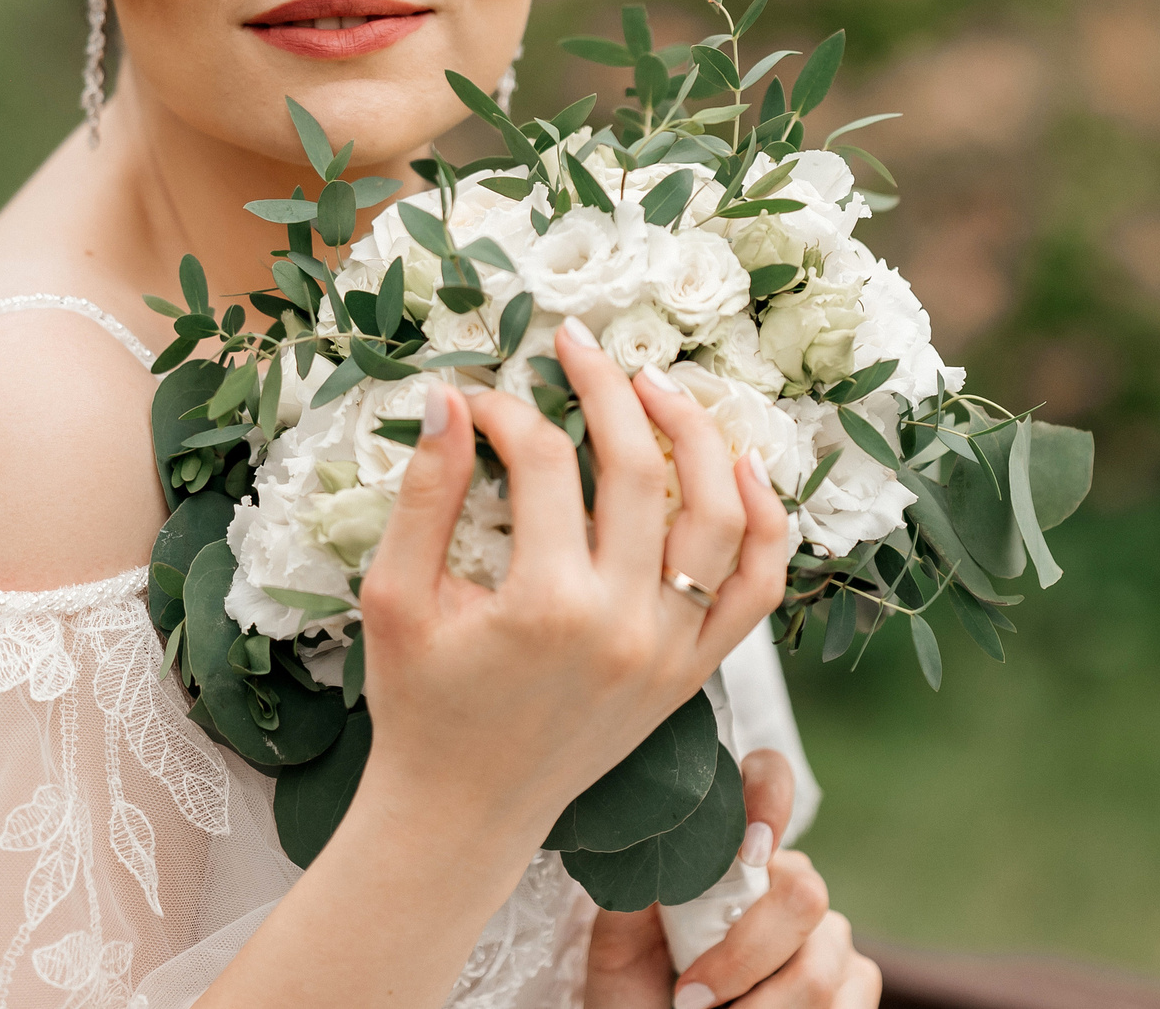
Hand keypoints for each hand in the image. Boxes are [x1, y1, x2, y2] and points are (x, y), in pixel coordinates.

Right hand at [349, 319, 794, 858]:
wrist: (461, 814)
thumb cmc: (420, 706)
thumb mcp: (395, 598)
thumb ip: (424, 495)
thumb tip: (449, 397)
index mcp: (544, 605)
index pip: (543, 463)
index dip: (507, 412)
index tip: (478, 399)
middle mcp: (623, 625)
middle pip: (638, 468)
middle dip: (606, 387)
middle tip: (579, 344)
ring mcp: (670, 651)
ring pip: (719, 515)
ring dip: (696, 434)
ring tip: (658, 385)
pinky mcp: (693, 673)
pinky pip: (757, 587)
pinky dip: (764, 521)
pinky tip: (741, 464)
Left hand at [584, 748, 880, 1008]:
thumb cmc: (637, 994)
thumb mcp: (618, 944)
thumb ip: (634, 891)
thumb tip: (647, 844)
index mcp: (733, 852)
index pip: (767, 778)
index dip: (769, 798)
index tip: (749, 851)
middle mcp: (787, 882)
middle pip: (803, 893)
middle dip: (744, 958)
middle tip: (690, 997)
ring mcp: (827, 934)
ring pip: (819, 968)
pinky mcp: (853, 984)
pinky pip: (847, 1003)